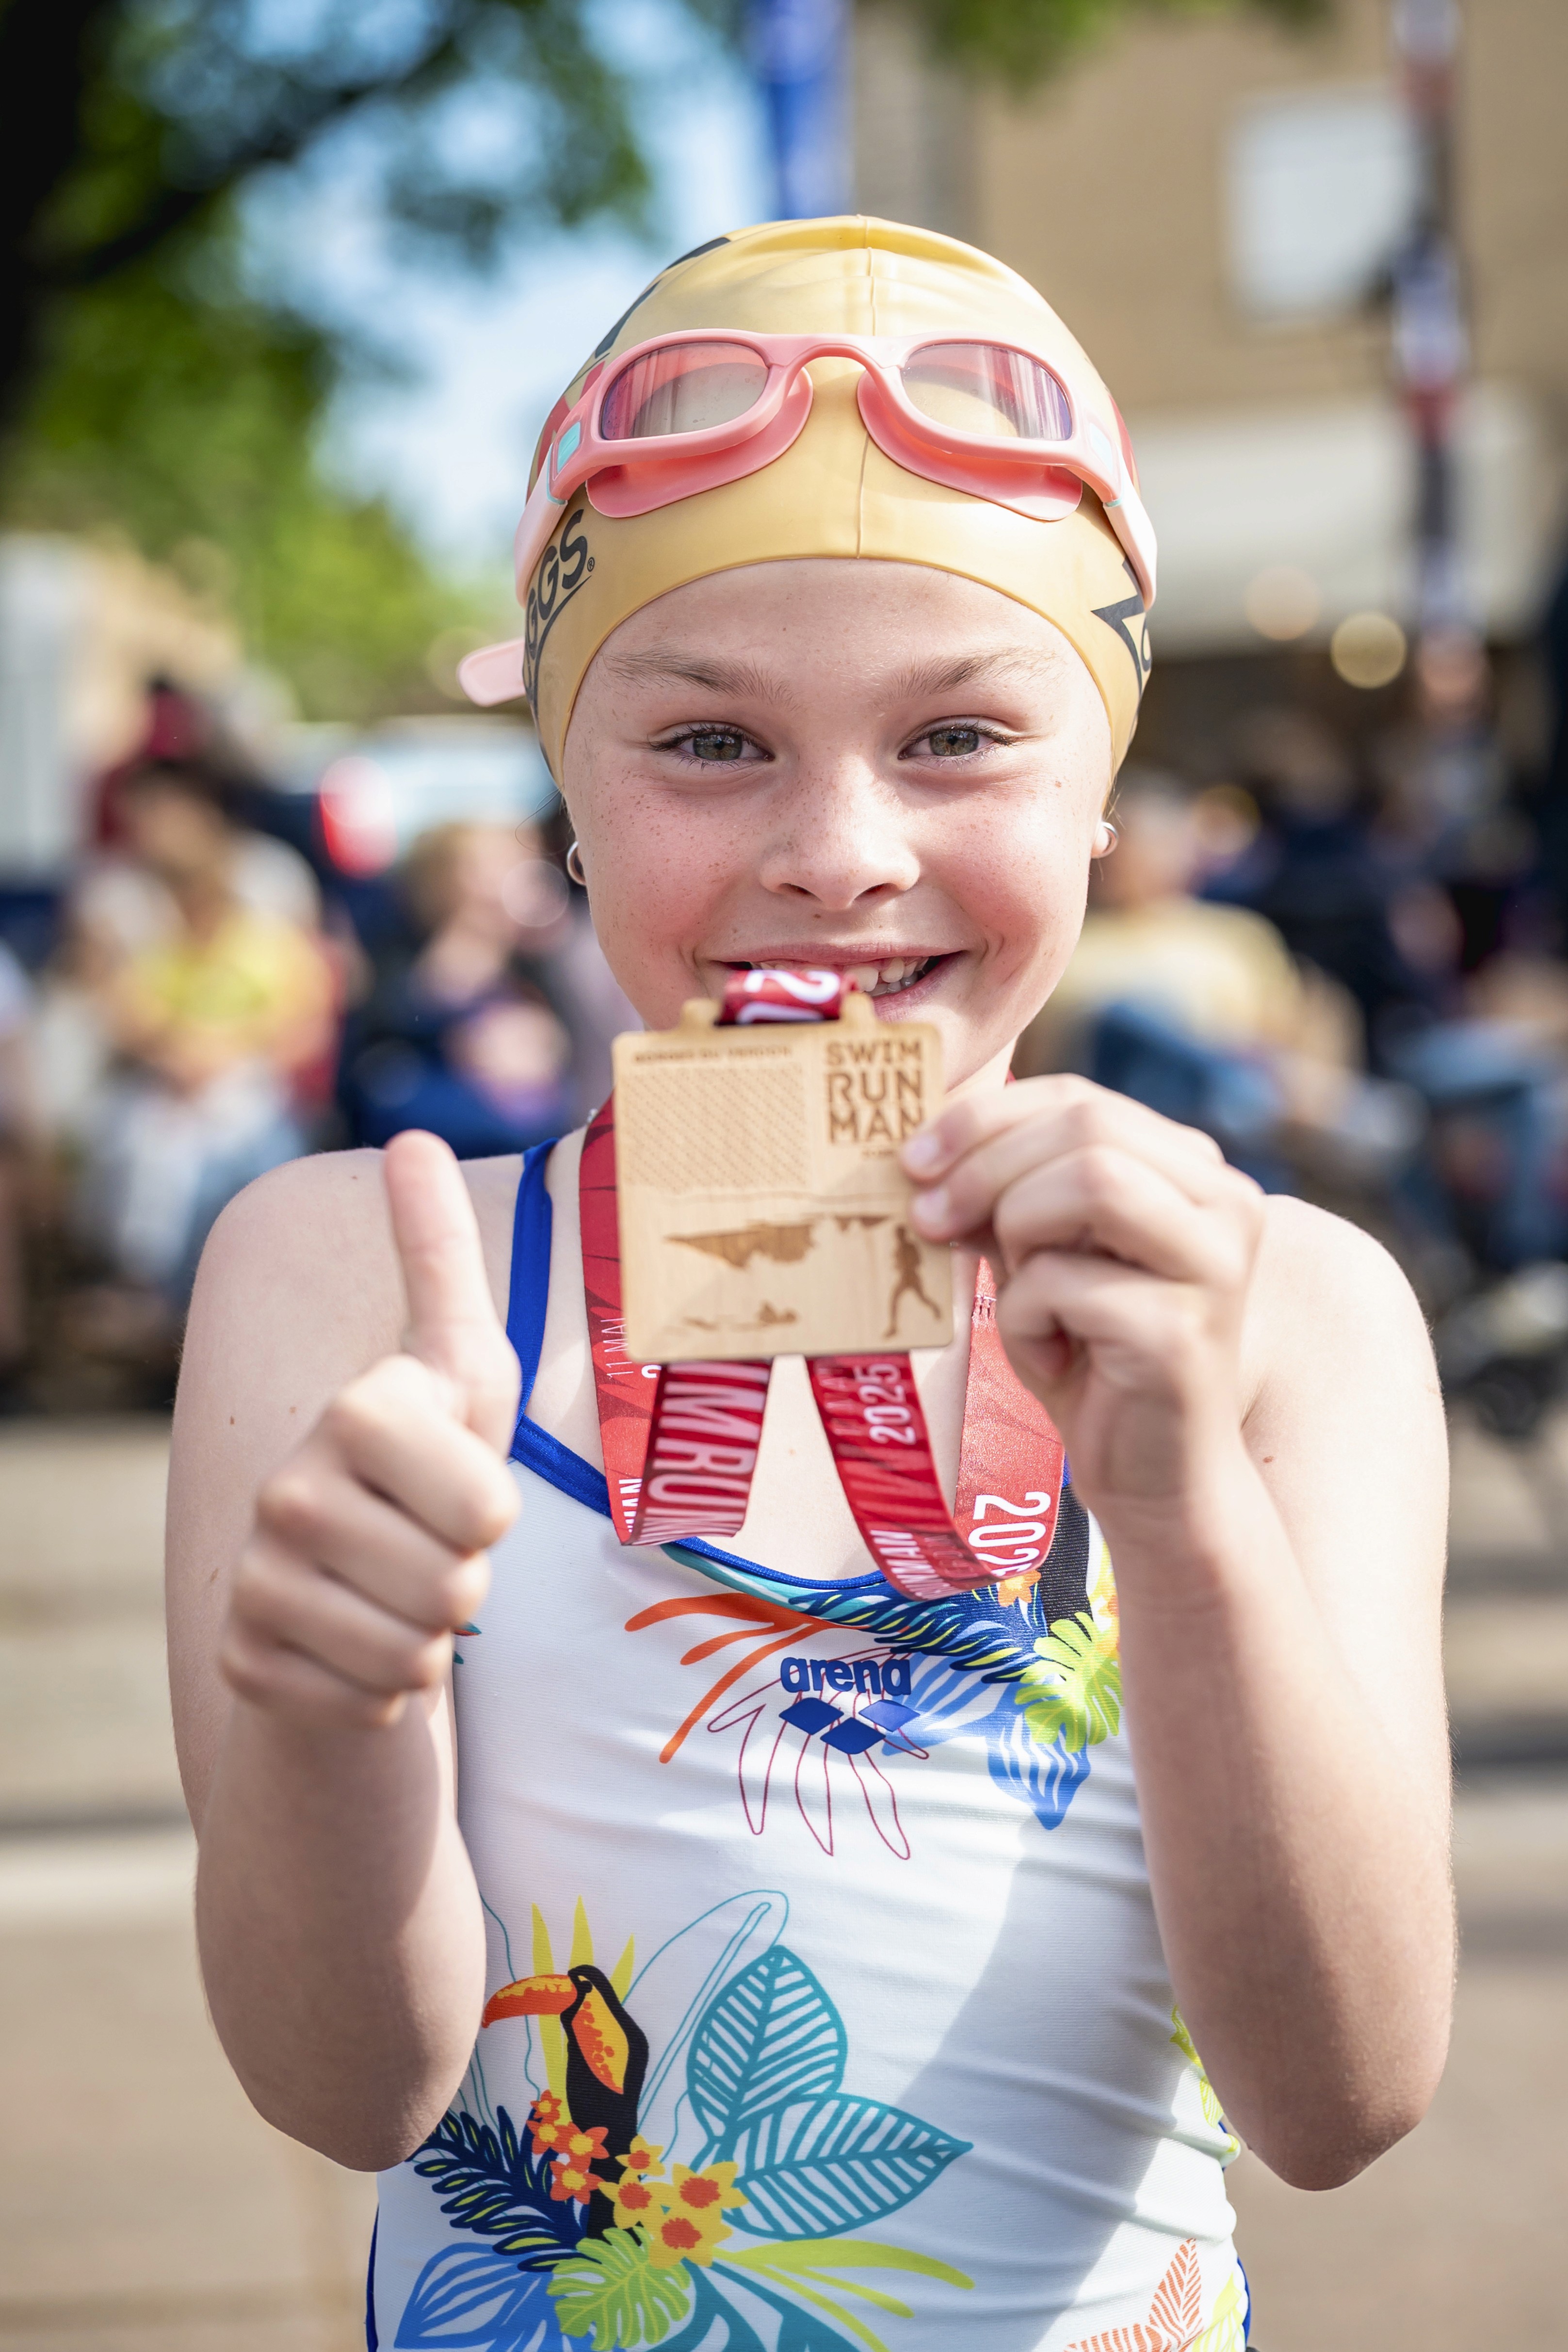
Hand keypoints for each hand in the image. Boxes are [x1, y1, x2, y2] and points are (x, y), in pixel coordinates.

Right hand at [221, 1132, 520, 1726]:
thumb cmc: (429, 1464)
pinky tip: (354, 1643)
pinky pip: (376, 1702)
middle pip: (459, 1587)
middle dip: (465, 1580)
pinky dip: (384, 1688)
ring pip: (418, 1651)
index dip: (493, 1511)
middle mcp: (285, 1492)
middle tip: (426, 1548)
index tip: (455, 1483)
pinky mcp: (248, 1661)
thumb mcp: (460, 1361)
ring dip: (430, 1636)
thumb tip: (411, 1136)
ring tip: (394, 1592)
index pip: (487, 1507)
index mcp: (355, 1412)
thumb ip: (438, 1254)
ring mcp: (257, 1581)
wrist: (348, 1581)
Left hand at [902, 1078, 1264, 1531]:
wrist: (1155, 1482)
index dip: (987, 1117)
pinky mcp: (1184, 1332)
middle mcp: (1227, 1203)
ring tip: (1019, 1294)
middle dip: (985, 1165)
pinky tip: (1048, 1357)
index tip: (914, 1158)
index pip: (1081, 1100)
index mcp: (1195, 1172)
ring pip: (1089, 1182)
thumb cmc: (1089, 1361)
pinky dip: (1023, 1319)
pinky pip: (1064, 1283)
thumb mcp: (1041, 1258)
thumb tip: (925, 1151)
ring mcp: (1215, 1265)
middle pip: (1087, 1127)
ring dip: (1017, 1231)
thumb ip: (1007, 1196)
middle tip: (927, 1218)